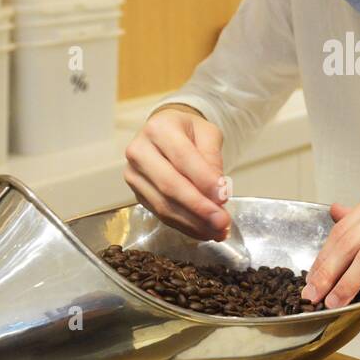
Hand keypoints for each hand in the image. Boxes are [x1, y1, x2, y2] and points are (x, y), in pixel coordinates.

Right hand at [124, 104, 230, 240]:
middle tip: (223, 222)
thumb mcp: (207, 133)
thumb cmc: (188, 131)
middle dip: (199, 208)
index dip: (203, 180)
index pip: (182, 157)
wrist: (165, 131)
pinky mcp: (137, 194)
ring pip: (164, 205)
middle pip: (169, 185)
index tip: (224, 197)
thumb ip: (212, 158)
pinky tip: (204, 231)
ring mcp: (134, 175)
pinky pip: (161, 214)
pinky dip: (185, 226)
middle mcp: (139, 151)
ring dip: (193, 223)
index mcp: (158, 128)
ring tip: (218, 231)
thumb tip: (218, 192)